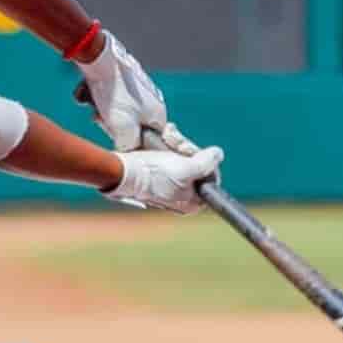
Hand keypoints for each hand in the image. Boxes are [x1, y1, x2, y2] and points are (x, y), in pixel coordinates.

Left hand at [73, 33, 167, 150]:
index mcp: (157, 113)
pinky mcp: (116, 78)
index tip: (118, 137)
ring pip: (112, 109)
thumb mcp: (123, 130)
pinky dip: (93, 95)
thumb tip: (126, 153)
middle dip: (109, 123)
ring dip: (98, 108)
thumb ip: (129, 147)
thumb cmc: (115, 94)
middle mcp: (148, 99)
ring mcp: (132, 88)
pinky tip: (86, 90)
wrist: (99, 58)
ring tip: (93, 100)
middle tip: (100, 117)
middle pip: (127, 125)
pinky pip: (104, 95)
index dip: (131, 142)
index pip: (150, 139)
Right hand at [104, 145, 223, 213]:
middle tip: (178, 144)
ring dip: (178, 145)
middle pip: (199, 166)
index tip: (197, 153)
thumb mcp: (186, 169)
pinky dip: (170, 147)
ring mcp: (171, 184)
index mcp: (193, 202)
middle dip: (189, 151)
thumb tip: (218, 154)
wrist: (123, 171)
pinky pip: (173, 157)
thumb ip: (207, 163)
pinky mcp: (160, 174)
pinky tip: (165, 140)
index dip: (207, 162)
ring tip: (168, 139)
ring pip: (186, 158)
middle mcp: (183, 196)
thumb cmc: (154, 174)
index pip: (211, 179)